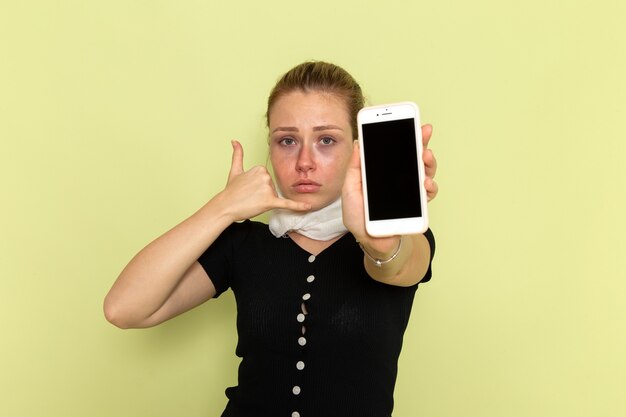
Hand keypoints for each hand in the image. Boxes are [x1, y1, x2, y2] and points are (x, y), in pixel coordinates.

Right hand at [220, 140, 310, 221]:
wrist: (225, 206)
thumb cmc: (231, 191)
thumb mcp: (235, 170)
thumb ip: (238, 154)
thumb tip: (235, 141)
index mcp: (260, 168)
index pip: (267, 178)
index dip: (259, 185)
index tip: (249, 188)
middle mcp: (265, 176)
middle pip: (271, 186)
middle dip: (262, 193)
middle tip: (249, 195)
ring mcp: (267, 189)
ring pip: (274, 195)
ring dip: (265, 200)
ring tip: (252, 200)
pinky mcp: (269, 201)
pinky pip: (287, 203)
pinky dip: (298, 206)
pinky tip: (308, 206)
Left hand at [341, 124, 437, 253]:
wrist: (370, 241)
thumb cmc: (358, 216)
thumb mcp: (350, 188)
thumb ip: (355, 166)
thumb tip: (358, 142)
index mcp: (381, 171)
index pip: (393, 149)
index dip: (400, 134)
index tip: (406, 120)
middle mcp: (398, 178)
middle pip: (413, 155)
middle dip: (420, 141)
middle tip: (424, 132)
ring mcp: (409, 190)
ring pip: (425, 170)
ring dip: (428, 162)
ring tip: (425, 156)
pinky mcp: (416, 205)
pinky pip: (428, 192)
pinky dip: (430, 186)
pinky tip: (425, 183)